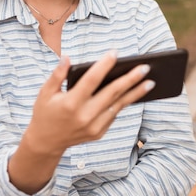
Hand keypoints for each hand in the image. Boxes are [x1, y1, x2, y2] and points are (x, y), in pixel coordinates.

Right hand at [25, 52, 153, 154]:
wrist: (46, 142)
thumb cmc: (45, 112)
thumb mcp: (45, 92)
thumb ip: (57, 74)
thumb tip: (68, 57)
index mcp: (71, 103)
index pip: (91, 80)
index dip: (104, 66)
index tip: (115, 53)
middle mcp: (84, 116)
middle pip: (112, 93)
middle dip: (130, 79)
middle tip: (145, 67)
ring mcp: (93, 126)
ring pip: (118, 105)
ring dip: (136, 93)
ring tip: (150, 81)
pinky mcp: (99, 133)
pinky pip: (114, 115)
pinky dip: (124, 103)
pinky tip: (135, 92)